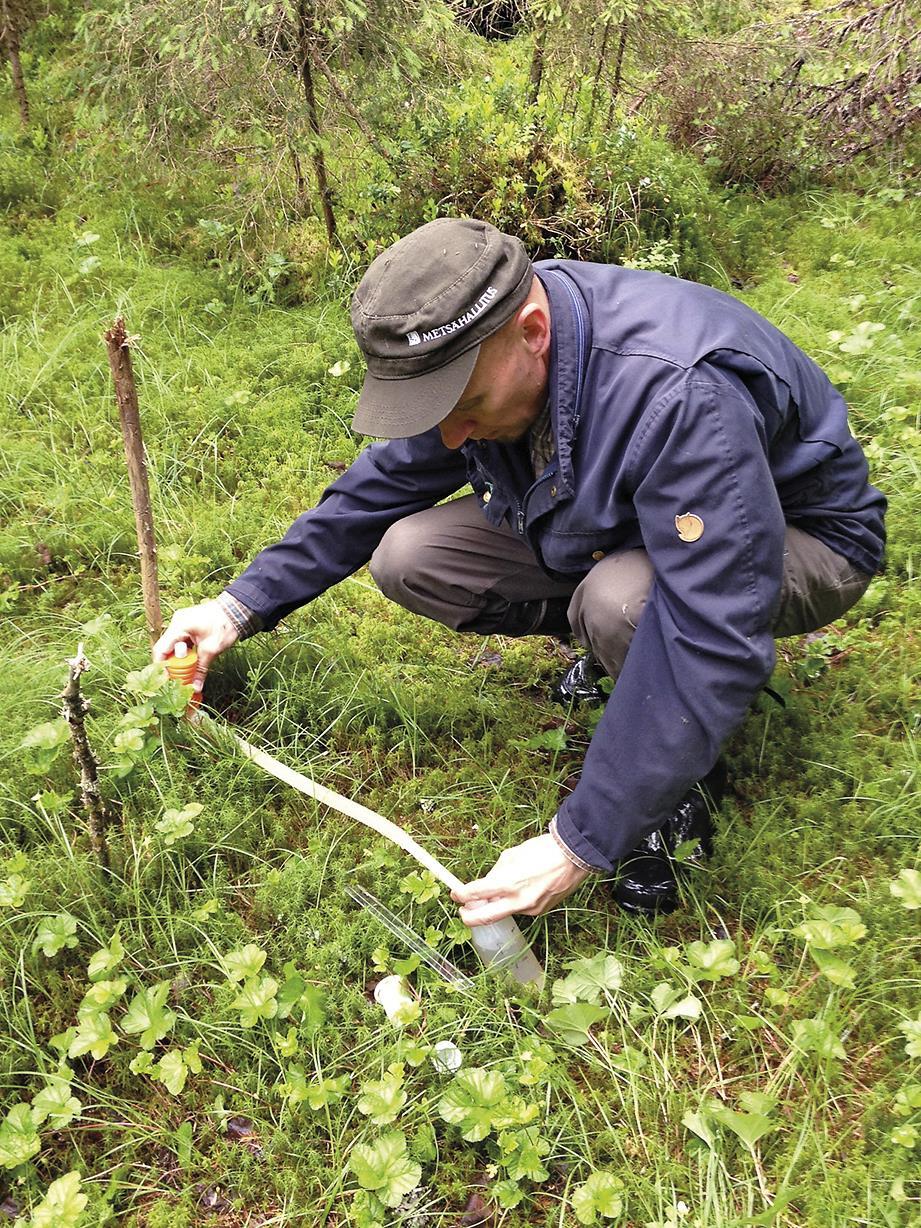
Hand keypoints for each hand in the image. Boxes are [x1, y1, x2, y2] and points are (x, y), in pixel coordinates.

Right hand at [152, 600, 239, 695]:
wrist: (238, 609)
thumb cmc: (225, 625)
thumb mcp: (212, 650)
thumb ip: (201, 669)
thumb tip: (196, 687)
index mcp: (178, 626)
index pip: (161, 649)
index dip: (162, 666)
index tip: (168, 678)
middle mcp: (177, 622)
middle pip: (167, 648)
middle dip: (174, 663)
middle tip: (182, 676)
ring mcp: (182, 622)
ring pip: (175, 645)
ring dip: (182, 658)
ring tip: (190, 667)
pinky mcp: (189, 624)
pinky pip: (183, 640)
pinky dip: (187, 651)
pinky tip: (194, 659)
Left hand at [450, 833, 590, 926]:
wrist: (573, 856)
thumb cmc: (542, 850)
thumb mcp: (511, 855)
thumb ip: (495, 872)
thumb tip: (485, 884)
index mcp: (507, 883)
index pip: (474, 894)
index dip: (460, 895)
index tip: (455, 894)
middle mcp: (517, 901)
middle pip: (483, 918)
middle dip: (468, 917)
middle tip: (462, 911)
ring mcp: (529, 909)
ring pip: (504, 911)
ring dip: (495, 905)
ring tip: (496, 891)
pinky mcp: (540, 911)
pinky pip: (519, 909)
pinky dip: (513, 902)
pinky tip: (520, 889)